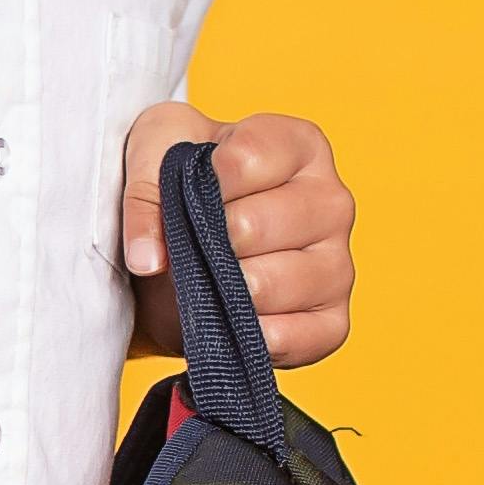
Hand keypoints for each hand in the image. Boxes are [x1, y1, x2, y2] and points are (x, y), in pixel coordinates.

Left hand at [121, 104, 356, 365]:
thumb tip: (147, 257)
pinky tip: (228, 323)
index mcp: (299, 145)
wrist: (186, 244)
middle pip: (257, 225)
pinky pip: (294, 338)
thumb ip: (145, 187)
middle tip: (190, 246)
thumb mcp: (151, 153)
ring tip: (207, 281)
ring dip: (220, 291)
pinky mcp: (333, 322)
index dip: (203, 182)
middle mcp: (331, 201)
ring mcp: (338, 265)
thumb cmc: (183, 182)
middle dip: (205, 243)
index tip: (184, 191)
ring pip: (271, 286)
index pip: (249, 158)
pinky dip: (248, 338)